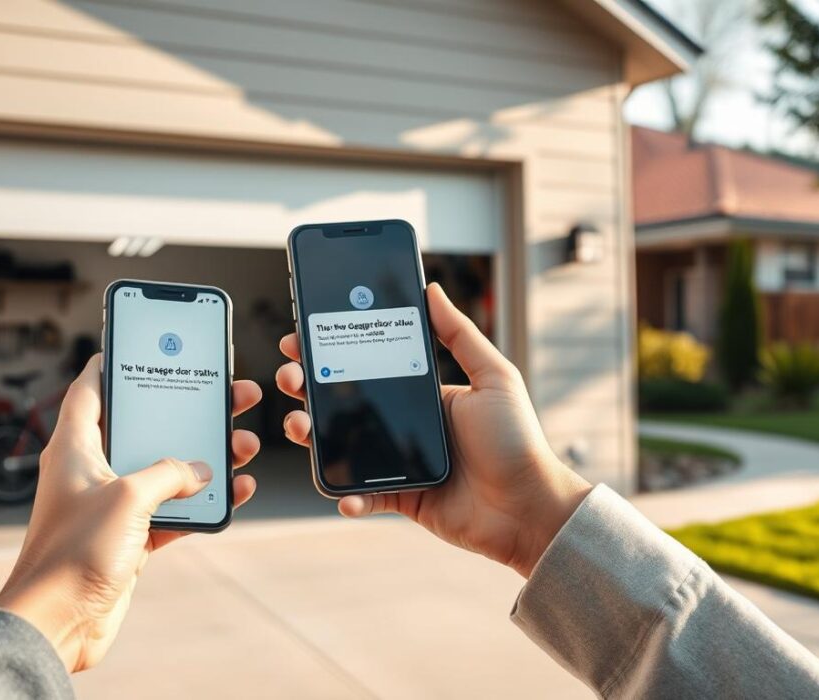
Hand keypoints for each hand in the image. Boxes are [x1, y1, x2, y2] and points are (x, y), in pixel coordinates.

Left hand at [0, 355, 261, 672]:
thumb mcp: (128, 498)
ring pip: (167, 468)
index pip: (91, 388)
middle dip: (188, 410)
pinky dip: (204, 501)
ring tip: (243, 441)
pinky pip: (175, 510)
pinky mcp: (131, 537)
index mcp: (76, 448)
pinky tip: (234, 491)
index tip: (142, 344)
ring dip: (206, 456)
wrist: (59, 625)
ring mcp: (114, 505)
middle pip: (146, 426)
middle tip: (227, 391)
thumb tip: (200, 469)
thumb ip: (168, 473)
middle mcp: (94, 470)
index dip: (114, 362)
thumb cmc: (72, 555)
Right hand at [276, 283, 590, 579]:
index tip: (302, 337)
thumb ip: (460, 334)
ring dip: (313, 435)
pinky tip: (342, 491)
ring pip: (342, 446)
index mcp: (423, 392)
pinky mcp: (400, 498)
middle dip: (309, 388)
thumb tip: (432, 289)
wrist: (529, 508)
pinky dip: (346, 494)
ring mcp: (399, 462)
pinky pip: (361, 494)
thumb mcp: (494, 377)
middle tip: (289, 377)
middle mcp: (406, 424)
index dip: (334, 351)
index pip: (369, 365)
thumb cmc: (518, 440)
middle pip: (346, 402)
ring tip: (298, 426)